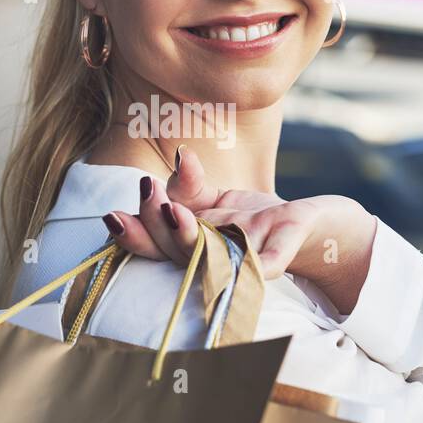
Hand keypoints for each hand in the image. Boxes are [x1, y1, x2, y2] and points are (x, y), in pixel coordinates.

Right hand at [101, 148, 377, 314]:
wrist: (309, 229)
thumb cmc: (252, 218)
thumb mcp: (216, 198)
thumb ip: (190, 186)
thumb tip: (182, 158)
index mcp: (188, 246)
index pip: (151, 244)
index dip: (131, 234)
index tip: (113, 215)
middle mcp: (211, 261)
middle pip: (173, 250)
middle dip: (155, 223)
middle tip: (148, 191)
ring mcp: (243, 262)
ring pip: (209, 258)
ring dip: (187, 238)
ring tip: (172, 210)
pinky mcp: (277, 257)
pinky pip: (268, 264)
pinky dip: (262, 264)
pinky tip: (254, 259)